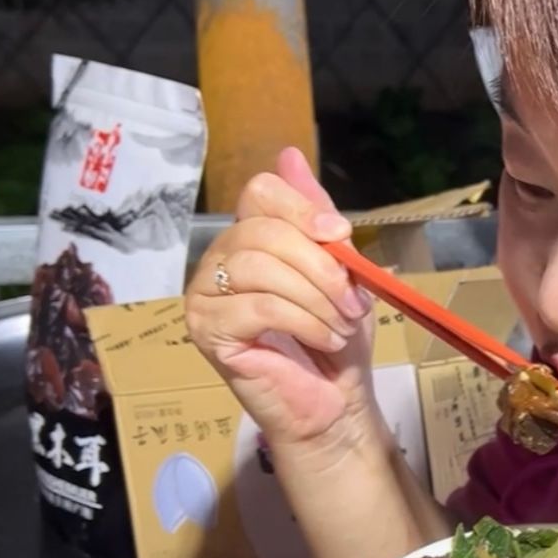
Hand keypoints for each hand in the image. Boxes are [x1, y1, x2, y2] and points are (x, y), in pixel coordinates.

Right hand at [185, 148, 376, 451]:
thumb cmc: (336, 340)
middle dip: (320, 266)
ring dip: (315, 297)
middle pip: (263, 231)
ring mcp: (205, 294)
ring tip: (339, 325)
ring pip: (259, 267)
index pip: (259, 192)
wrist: (335, 403)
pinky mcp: (206, 329)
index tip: (339, 235)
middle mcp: (219, 259)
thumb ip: (316, 220)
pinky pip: (258, 306)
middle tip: (352, 301)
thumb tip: (289, 154)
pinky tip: (323, 339)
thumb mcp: (339, 271)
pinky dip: (303, 321)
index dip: (302, 207)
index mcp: (251, 237)